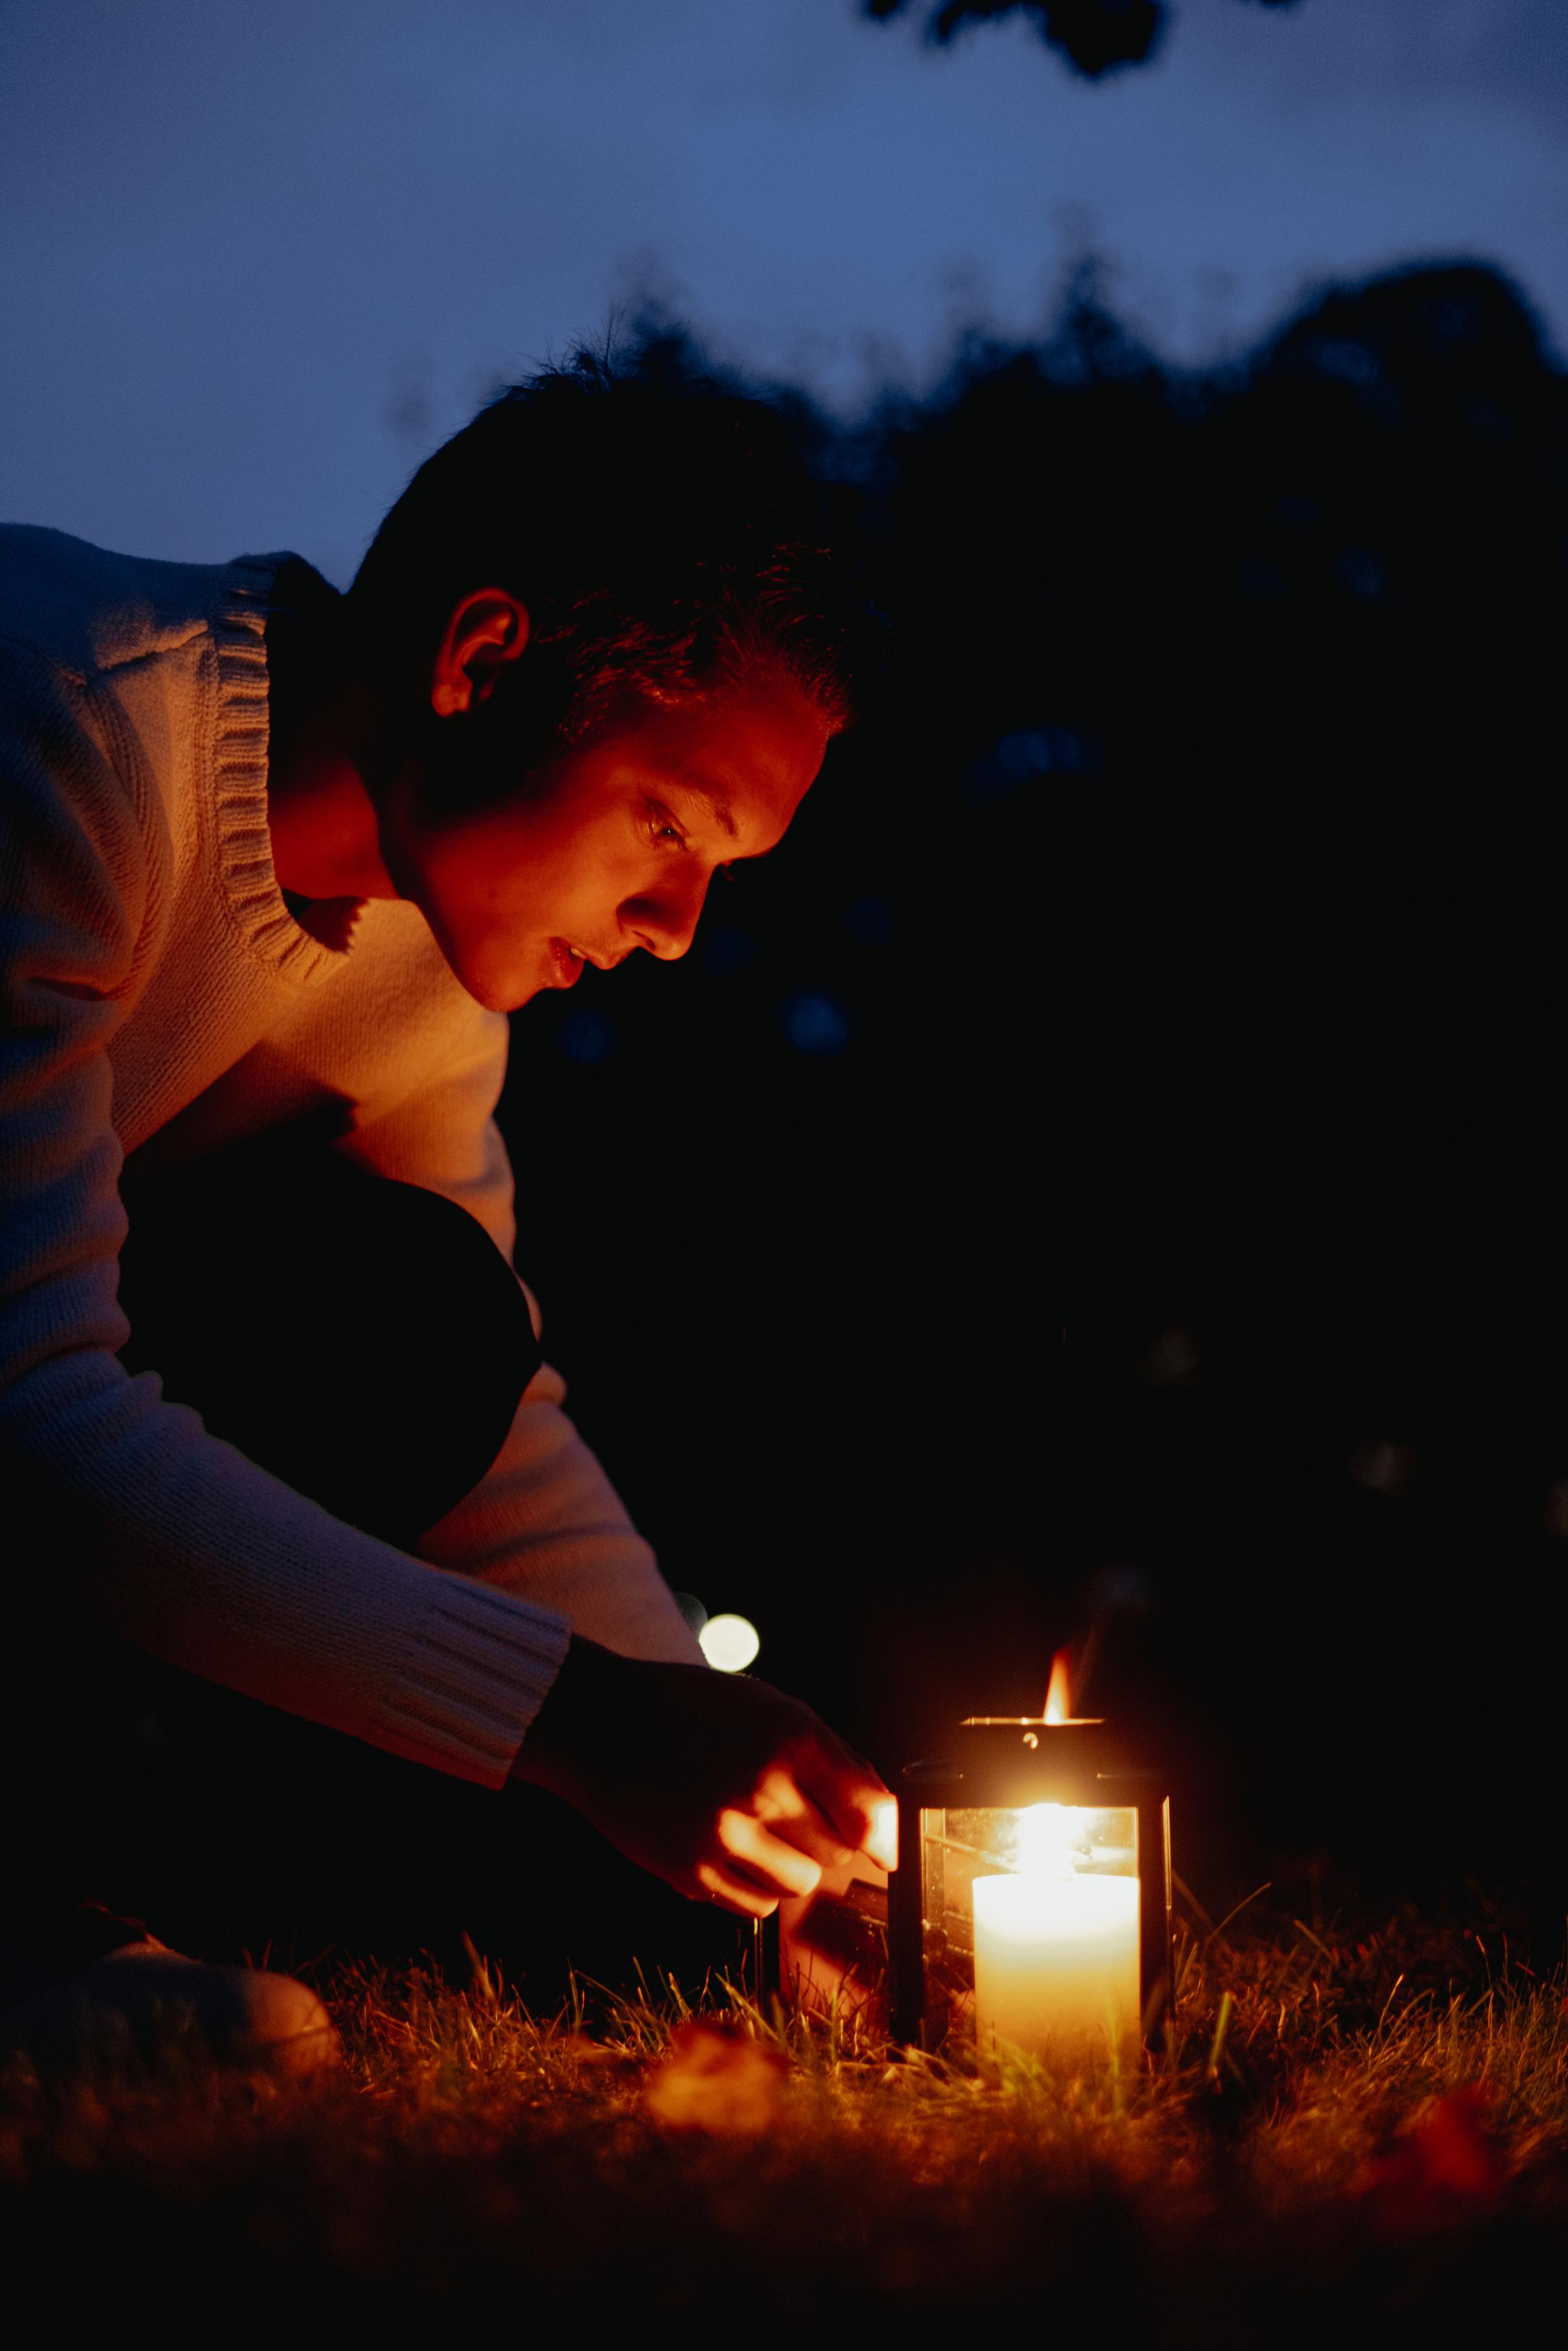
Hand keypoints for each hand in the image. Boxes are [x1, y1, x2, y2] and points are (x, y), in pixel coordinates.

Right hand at [512, 1637, 893, 1916]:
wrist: (600, 1725)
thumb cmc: (692, 1710)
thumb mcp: (771, 1708)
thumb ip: (834, 1762)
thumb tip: (885, 1827)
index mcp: (790, 1737)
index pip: (870, 1812)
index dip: (884, 1838)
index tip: (884, 1850)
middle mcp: (761, 1787)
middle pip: (838, 1854)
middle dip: (825, 1840)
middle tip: (790, 1814)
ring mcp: (724, 1835)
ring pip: (799, 1885)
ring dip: (790, 1867)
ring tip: (755, 1831)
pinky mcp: (690, 1871)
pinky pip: (754, 1906)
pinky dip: (752, 1887)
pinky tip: (726, 1848)